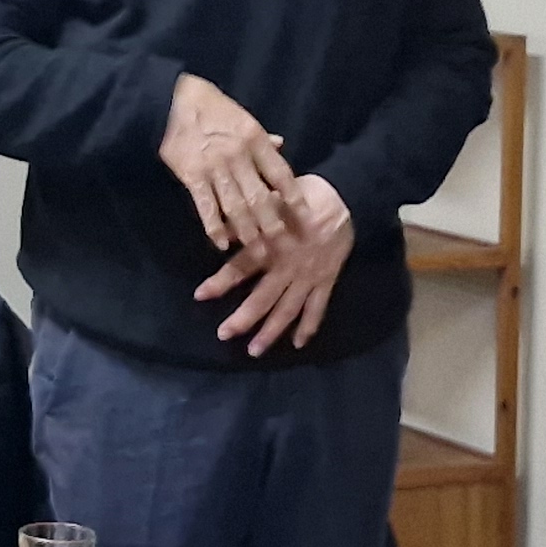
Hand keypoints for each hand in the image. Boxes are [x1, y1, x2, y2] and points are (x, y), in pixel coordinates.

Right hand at [160, 75, 297, 252]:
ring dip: (248, 232)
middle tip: (283, 246)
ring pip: (236, 207)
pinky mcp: (192, 175)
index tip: (305, 217)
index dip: (294, 197)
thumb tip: (281, 146)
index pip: (280, 174)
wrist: (171, 100)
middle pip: (260, 197)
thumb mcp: (243, 117)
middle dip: (272, 224)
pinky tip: (222, 244)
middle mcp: (238, 156)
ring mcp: (215, 167)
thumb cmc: (211, 107)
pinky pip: (206, 206)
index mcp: (254, 139)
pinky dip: (214, 227)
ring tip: (258, 253)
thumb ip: (262, 137)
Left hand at [196, 174, 354, 352]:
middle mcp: (288, 265)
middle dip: (243, 318)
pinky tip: (298, 344)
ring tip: (254, 351)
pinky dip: (309, 326)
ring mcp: (309, 277)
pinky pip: (318, 307)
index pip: (241, 267)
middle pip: (263, 297)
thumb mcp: (272, 199)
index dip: (220, 282)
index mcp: (272, 245)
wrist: (346, 198)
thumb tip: (221, 230)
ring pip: (288, 309)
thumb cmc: (302, 196)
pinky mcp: (327, 281)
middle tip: (224, 334)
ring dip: (271, 331)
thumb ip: (249, 219)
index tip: (200, 295)